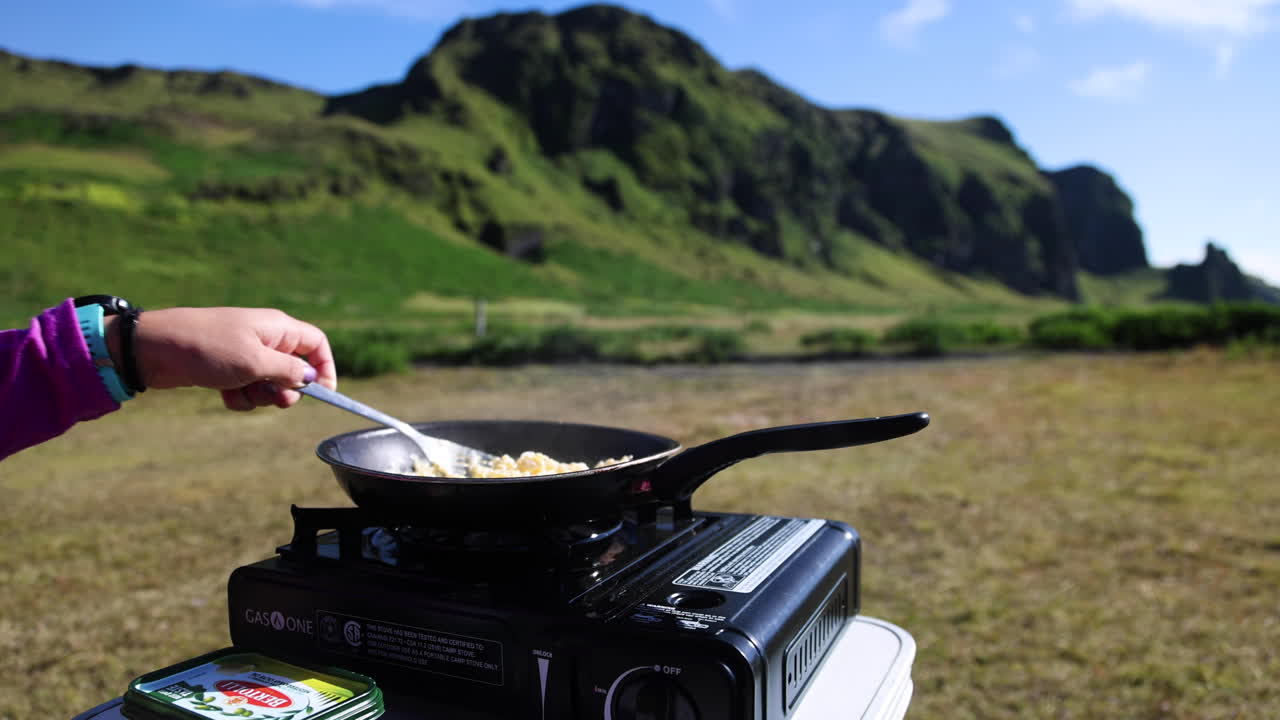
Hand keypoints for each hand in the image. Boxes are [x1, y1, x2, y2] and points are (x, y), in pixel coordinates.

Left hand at [105, 307, 336, 410]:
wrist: (154, 348)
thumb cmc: (208, 348)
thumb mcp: (255, 362)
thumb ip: (288, 371)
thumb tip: (310, 378)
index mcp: (277, 328)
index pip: (316, 344)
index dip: (325, 368)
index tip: (324, 393)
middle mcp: (265, 338)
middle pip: (294, 369)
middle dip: (287, 390)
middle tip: (276, 400)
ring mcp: (244, 353)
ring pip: (270, 382)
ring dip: (260, 396)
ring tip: (240, 393)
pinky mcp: (226, 368)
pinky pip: (246, 388)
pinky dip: (240, 397)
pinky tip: (223, 395)